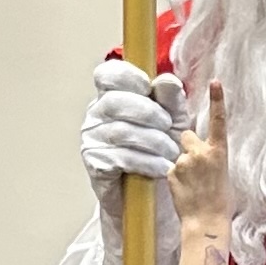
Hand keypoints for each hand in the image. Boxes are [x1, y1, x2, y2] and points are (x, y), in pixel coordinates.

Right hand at [81, 55, 185, 183]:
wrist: (150, 190)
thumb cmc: (159, 147)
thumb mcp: (173, 119)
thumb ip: (171, 99)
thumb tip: (167, 80)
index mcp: (112, 95)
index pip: (107, 74)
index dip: (128, 76)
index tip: (148, 88)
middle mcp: (97, 113)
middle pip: (115, 102)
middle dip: (148, 112)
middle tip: (168, 126)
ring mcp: (92, 138)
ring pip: (120, 131)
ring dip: (152, 141)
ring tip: (171, 151)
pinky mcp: (95, 162)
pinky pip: (120, 157)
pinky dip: (146, 162)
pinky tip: (162, 167)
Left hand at [168, 85, 229, 238]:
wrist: (206, 222)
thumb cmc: (220, 202)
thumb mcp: (223, 174)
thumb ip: (212, 158)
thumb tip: (205, 155)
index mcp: (219, 152)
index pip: (218, 121)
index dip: (217, 100)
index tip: (216, 82)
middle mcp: (200, 152)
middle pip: (187, 135)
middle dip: (187, 145)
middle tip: (195, 166)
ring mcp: (183, 162)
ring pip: (178, 153)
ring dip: (181, 164)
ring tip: (191, 185)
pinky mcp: (170, 172)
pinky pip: (170, 168)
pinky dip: (175, 177)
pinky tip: (183, 190)